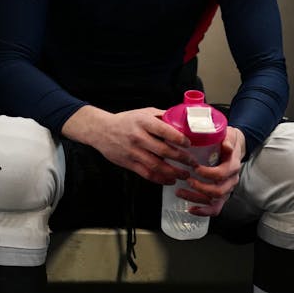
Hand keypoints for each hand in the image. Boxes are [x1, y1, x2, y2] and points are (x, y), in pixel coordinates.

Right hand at [61, 105, 190, 184]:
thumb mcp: (143, 112)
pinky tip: (170, 180)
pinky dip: (160, 179)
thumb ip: (161, 116)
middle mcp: (138, 137)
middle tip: (193, 162)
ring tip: (185, 175)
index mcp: (143, 122)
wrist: (101, 130)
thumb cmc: (125, 121)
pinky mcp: (128, 163)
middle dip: (181, 159)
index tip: (189, 144)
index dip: (179, 139)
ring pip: (156, 166)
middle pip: (163, 151)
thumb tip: (182, 119)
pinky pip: (146, 174)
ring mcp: (132, 152)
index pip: (164, 131)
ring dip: (173, 172)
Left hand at [176, 126, 245, 216]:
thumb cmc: (227, 141)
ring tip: (179, 192)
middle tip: (186, 180)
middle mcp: (231, 180)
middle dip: (200, 188)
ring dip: (196, 199)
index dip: (208, 173)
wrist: (235, 147)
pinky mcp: (221, 195)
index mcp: (233, 166)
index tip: (195, 168)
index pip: (222, 174)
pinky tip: (190, 209)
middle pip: (218, 191)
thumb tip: (226, 145)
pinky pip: (215, 208)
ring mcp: (226, 189)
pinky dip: (203, 211)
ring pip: (214, 201)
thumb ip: (228, 140)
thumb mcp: (230, 135)